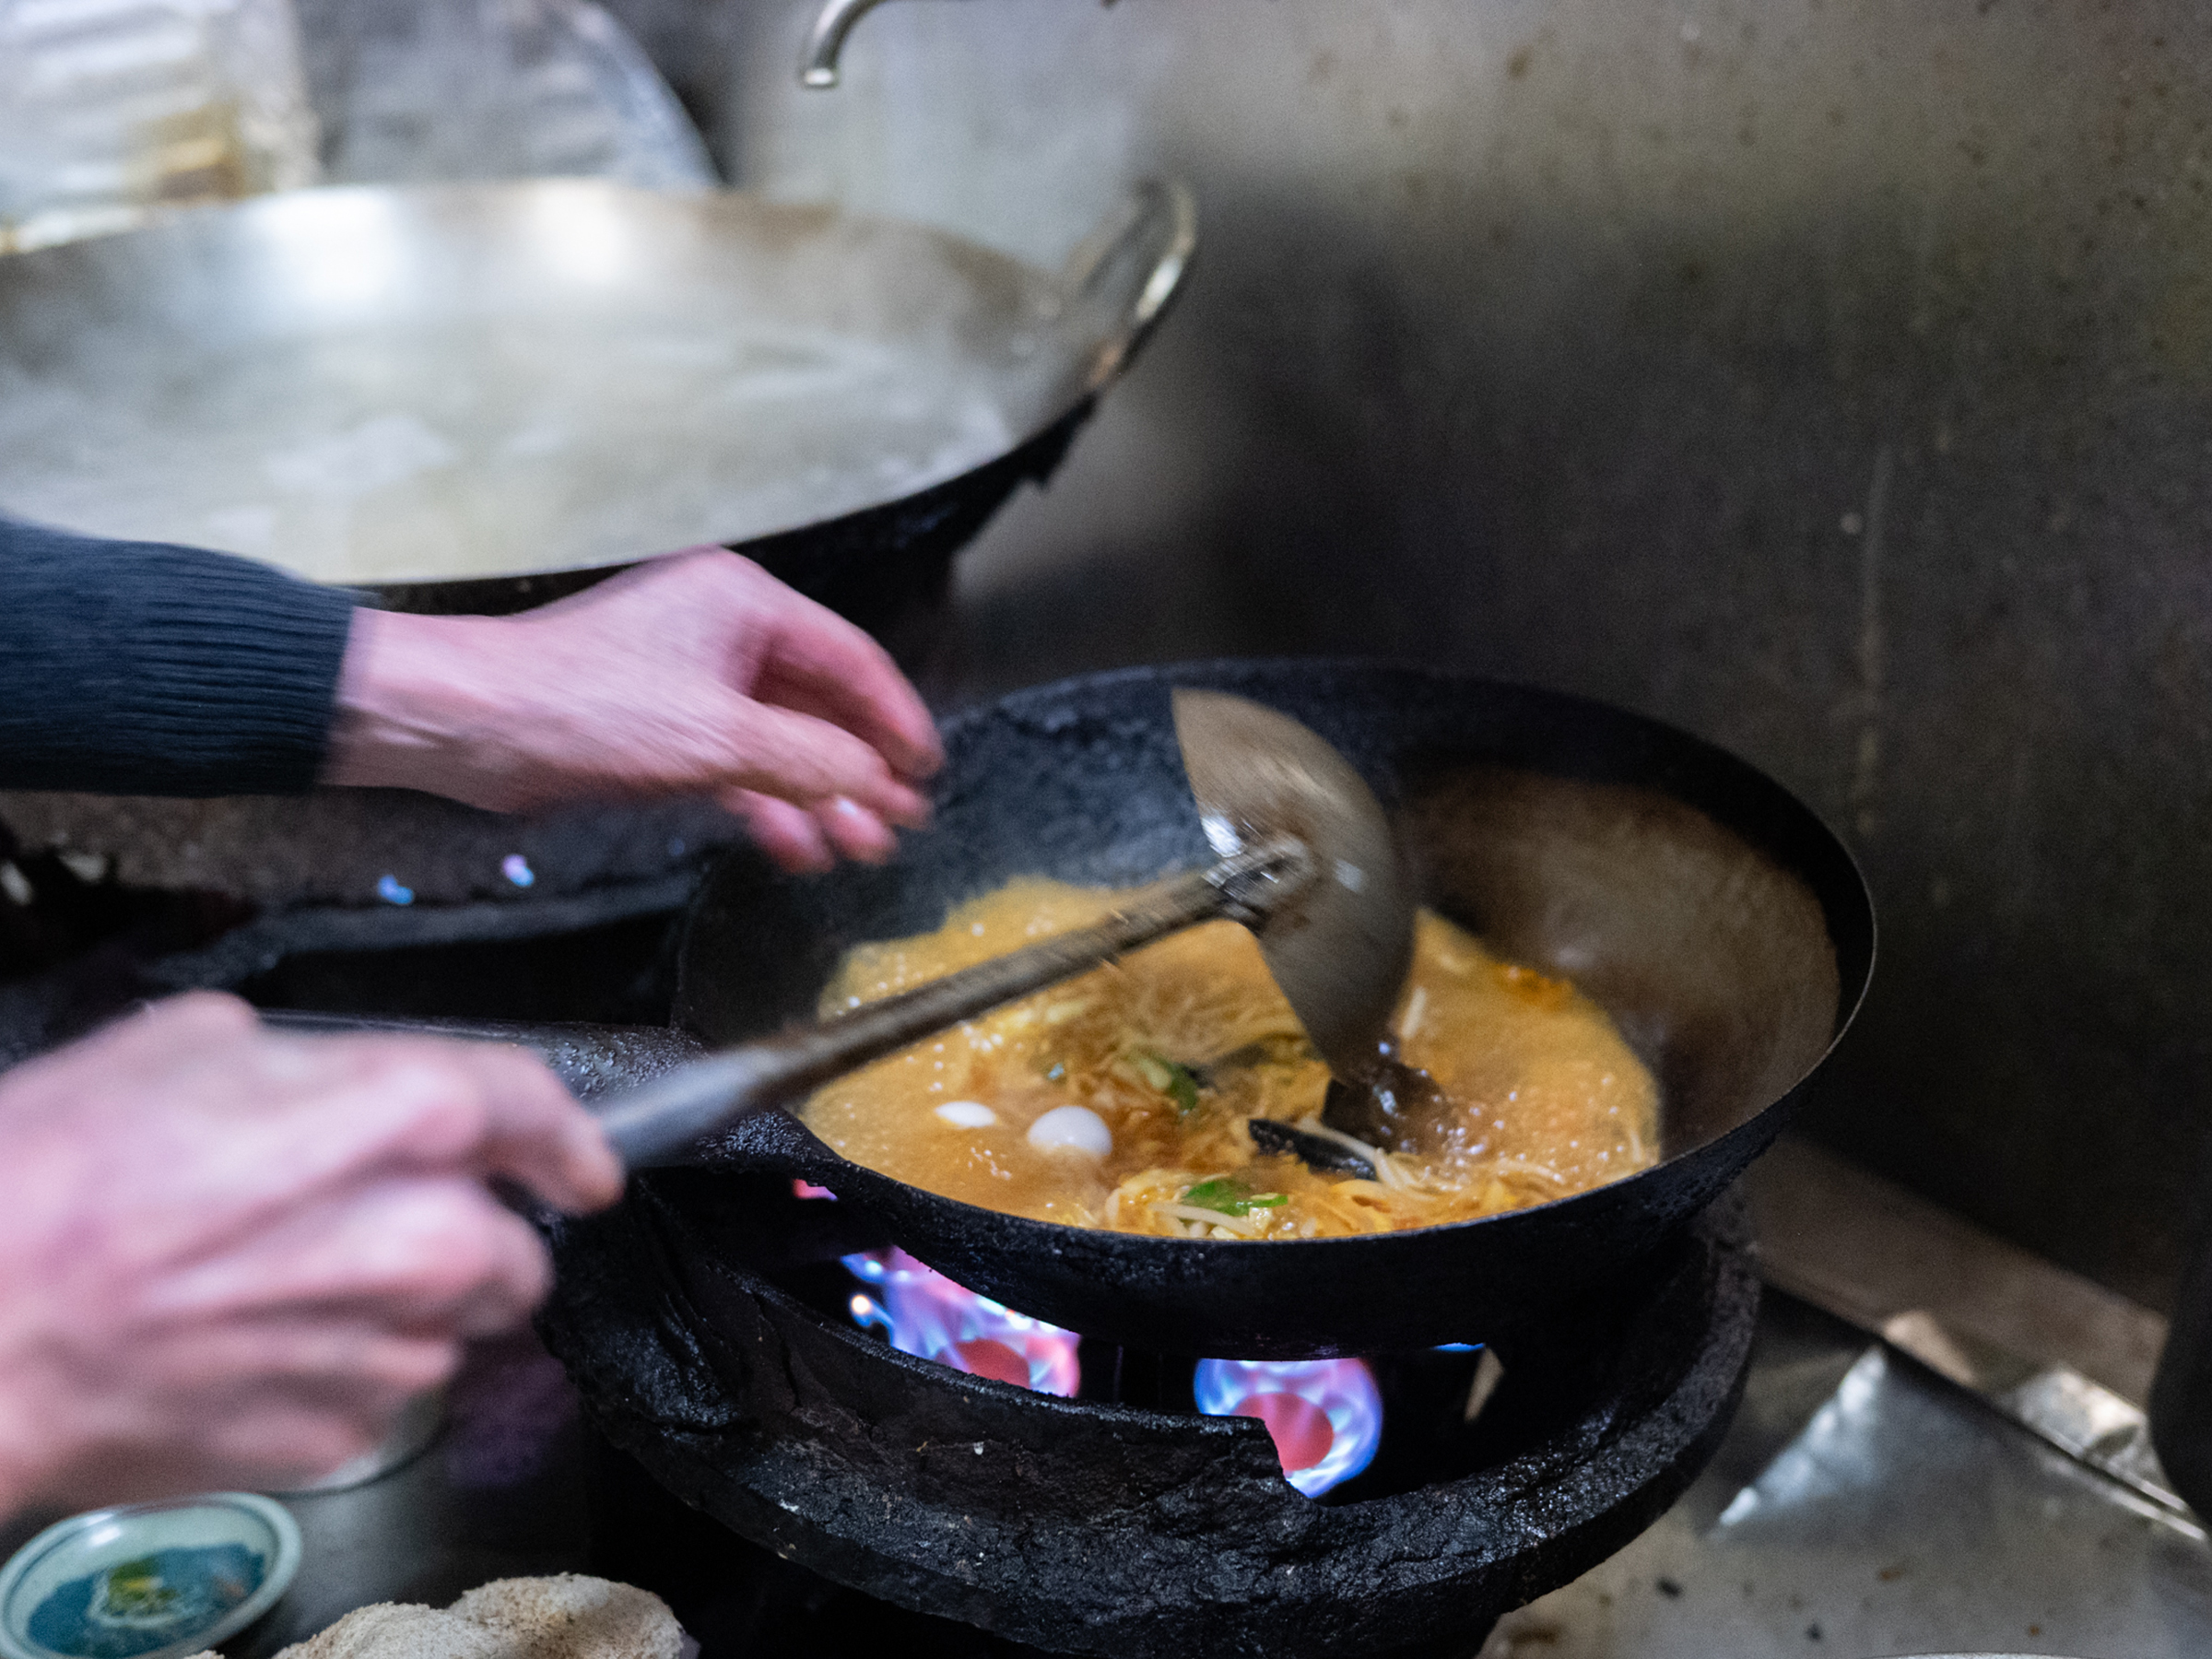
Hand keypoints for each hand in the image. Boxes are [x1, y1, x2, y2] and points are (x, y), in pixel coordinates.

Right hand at [0, 994, 620, 1512]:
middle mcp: (429, 1237)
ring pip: (457, 1328)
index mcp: (408, 1117)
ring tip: (286, 1289)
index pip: (540, 1110)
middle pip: (516, 1246)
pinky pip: (384, 1396)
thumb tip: (348, 1087)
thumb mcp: (189, 1049)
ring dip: (403, 1310)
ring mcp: (391, 1348)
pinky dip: (341, 1372)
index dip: (566, 1136)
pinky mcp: (344, 1434)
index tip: (581, 1162)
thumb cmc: (54, 1184)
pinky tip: (253, 1346)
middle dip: (463, 1237)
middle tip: (370, 1228)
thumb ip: (315, 1068)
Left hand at [326, 549, 945, 871]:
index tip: (926, 771)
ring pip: (779, 743)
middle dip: (858, 770)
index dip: (896, 721)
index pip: (853, 661)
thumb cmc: (572, 702)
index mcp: (745, 604)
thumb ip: (810, 762)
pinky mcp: (659, 726)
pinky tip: (793, 844)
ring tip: (856, 846)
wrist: (467, 726)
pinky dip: (767, 803)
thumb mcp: (717, 739)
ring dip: (818, 796)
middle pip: (820, 706)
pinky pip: (737, 765)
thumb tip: (877, 783)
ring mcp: (691, 681)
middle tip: (897, 822)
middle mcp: (722, 633)